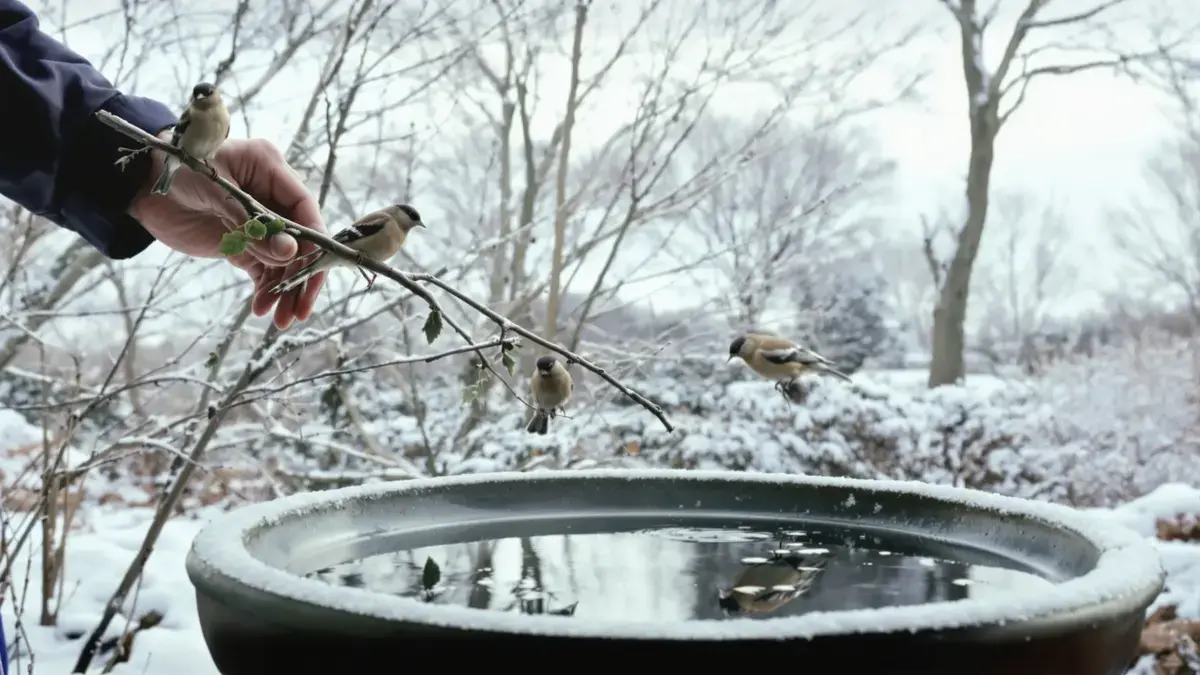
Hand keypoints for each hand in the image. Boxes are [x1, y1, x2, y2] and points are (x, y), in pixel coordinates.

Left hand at [128, 137, 326, 329]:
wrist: (143, 186)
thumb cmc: (178, 170)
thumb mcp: (214, 191)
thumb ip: (252, 224)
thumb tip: (290, 254)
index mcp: (271, 170)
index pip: (305, 209)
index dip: (313, 240)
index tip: (312, 270)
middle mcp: (273, 197)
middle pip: (302, 241)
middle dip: (303, 277)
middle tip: (301, 308)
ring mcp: (262, 224)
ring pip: (286, 262)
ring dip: (286, 291)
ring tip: (281, 319)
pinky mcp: (246, 245)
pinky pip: (264, 271)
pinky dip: (266, 291)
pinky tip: (261, 308)